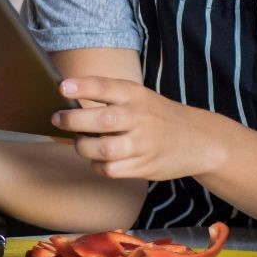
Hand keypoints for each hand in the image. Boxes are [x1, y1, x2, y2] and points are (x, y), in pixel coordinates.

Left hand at [50, 77, 227, 181]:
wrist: (198, 140)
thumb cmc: (157, 116)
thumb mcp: (140, 98)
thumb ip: (108, 100)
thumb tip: (65, 106)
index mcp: (136, 95)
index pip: (106, 87)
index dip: (82, 86)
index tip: (62, 86)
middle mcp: (139, 117)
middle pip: (100, 120)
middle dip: (72, 121)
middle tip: (58, 119)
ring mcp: (142, 144)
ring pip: (102, 149)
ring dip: (83, 147)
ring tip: (82, 142)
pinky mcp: (144, 166)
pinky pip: (110, 170)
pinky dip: (98, 166)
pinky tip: (98, 159)